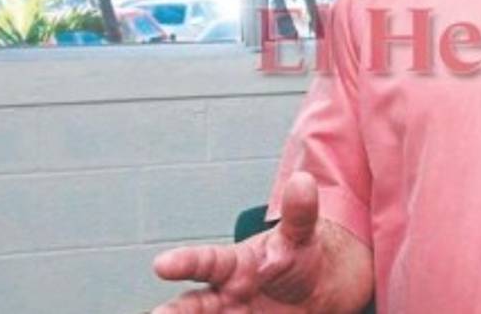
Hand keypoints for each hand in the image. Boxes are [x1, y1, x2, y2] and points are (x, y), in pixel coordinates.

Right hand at [151, 172, 371, 313]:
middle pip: (190, 309)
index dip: (184, 262)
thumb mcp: (304, 235)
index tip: (161, 264)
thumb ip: (300, 213)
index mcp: (233, 267)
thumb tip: (303, 180)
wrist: (320, 289)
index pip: (206, 263)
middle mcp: (222, 298)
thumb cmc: (300, 255)